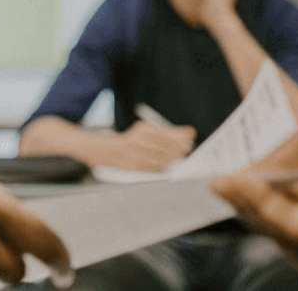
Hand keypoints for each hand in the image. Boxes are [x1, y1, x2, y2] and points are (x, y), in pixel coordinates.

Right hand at [74, 121, 195, 171]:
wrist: (107, 150)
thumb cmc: (134, 141)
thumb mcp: (148, 132)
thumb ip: (170, 132)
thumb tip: (190, 133)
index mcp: (142, 129)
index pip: (164, 134)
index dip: (178, 140)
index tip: (188, 143)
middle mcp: (136, 140)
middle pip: (162, 147)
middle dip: (175, 151)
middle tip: (183, 153)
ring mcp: (132, 154)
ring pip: (156, 160)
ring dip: (168, 162)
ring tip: (172, 162)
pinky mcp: (129, 166)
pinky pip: (148, 169)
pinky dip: (158, 169)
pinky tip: (164, 168)